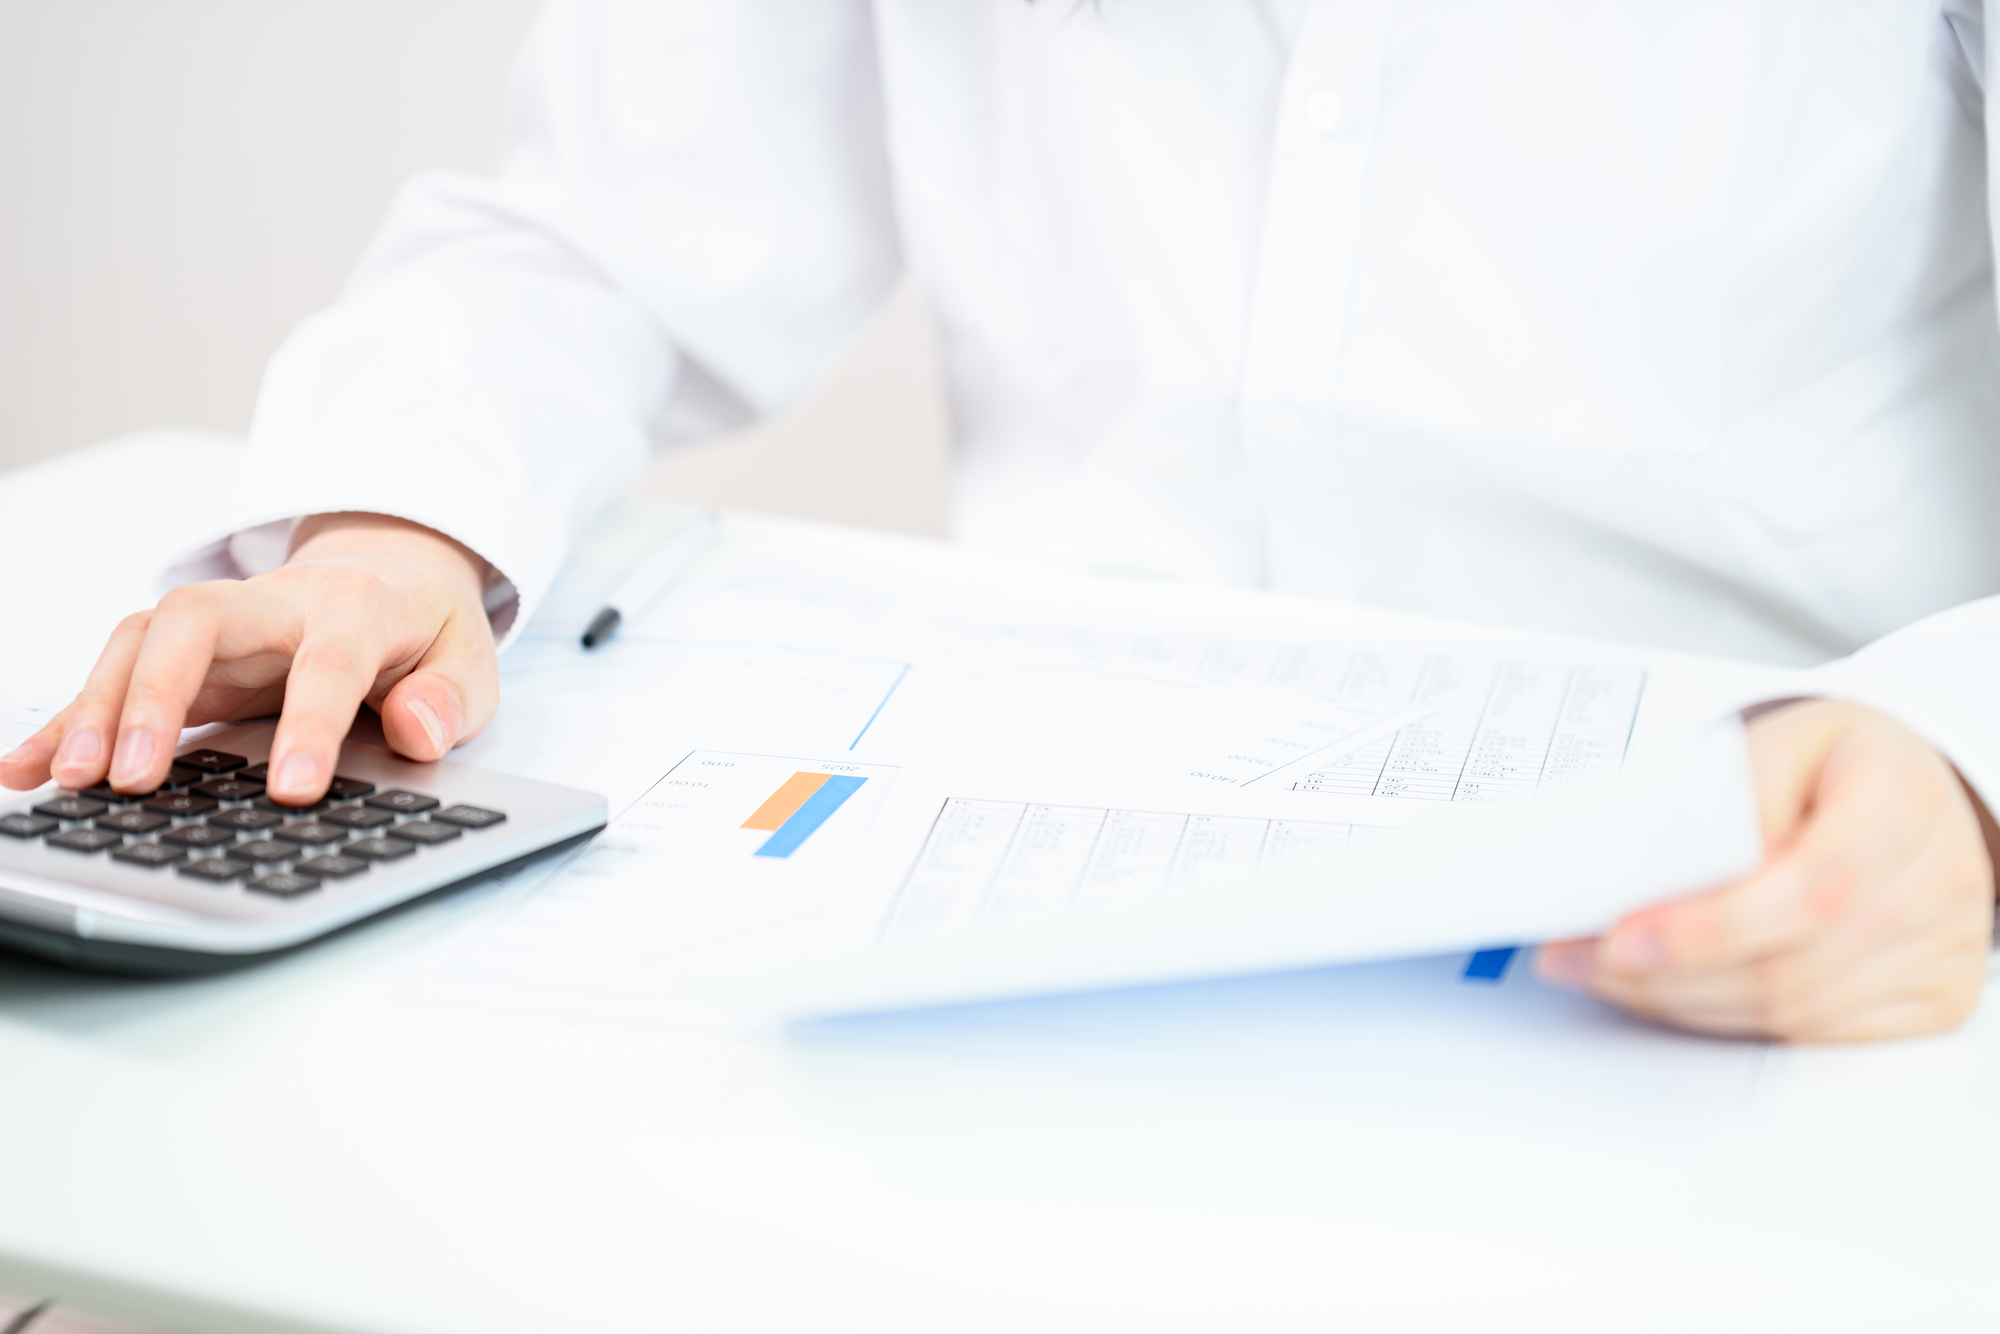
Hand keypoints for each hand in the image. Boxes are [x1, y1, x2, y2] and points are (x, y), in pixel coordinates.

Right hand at [0, 513, 499, 804]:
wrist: (390, 571)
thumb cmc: (426, 630)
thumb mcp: (471, 660)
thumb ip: (451, 698)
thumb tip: (418, 732)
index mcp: (356, 608)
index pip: (329, 660)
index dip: (311, 721)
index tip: (292, 789)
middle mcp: (272, 605)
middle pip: (194, 623)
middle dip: (156, 694)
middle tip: (135, 778)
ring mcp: (218, 626)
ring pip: (138, 641)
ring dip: (97, 709)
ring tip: (71, 782)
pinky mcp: (181, 655)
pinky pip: (111, 675)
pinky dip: (66, 720)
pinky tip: (24, 768)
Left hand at [1536, 700, 1995, 1041]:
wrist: (1922, 790)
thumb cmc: (1838, 764)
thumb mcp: (1777, 740)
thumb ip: (1725, 798)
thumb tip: (1664, 876)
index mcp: (1898, 802)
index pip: (1808, 890)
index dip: (1710, 928)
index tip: (1621, 937)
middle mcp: (1936, 885)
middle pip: (1788, 968)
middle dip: (1662, 975)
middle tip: (1576, 957)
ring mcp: (1944, 953)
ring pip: (1788, 1014)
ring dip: (1680, 1002)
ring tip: (1605, 972)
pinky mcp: (1930, 1001)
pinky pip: (1811, 1036)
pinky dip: (1727, 1020)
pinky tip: (1673, 991)